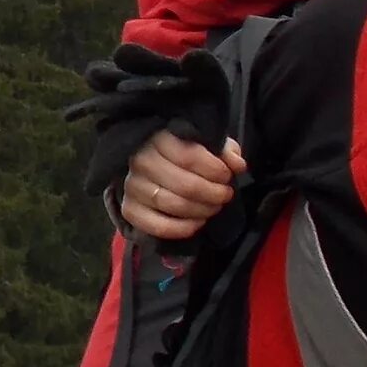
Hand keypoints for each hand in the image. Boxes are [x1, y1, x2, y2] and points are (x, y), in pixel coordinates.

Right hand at [122, 130, 246, 241]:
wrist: (152, 168)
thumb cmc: (183, 153)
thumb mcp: (206, 144)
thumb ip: (224, 150)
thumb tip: (237, 164)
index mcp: (159, 139)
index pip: (189, 157)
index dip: (215, 170)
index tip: (228, 176)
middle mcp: (141, 161)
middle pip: (184, 184)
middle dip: (213, 193)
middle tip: (225, 195)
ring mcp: (133, 186)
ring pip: (172, 204)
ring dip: (201, 210)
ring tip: (214, 208)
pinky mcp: (129, 209)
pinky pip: (157, 225)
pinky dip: (182, 228)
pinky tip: (197, 223)